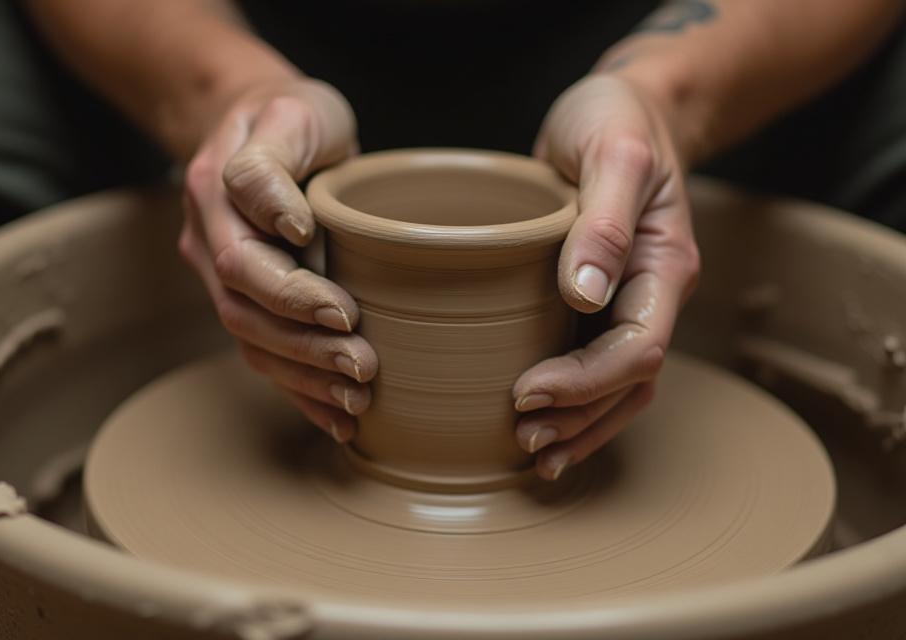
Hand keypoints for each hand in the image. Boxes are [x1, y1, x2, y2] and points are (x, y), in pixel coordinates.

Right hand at [180, 77, 376, 442]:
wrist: (257, 127)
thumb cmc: (291, 117)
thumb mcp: (294, 111)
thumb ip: (279, 157)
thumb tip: (293, 225)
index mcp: (217, 189)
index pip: (244, 249)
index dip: (290, 286)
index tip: (344, 305)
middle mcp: (208, 237)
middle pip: (244, 306)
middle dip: (305, 342)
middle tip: (363, 362)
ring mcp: (218, 275)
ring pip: (249, 339)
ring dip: (304, 375)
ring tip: (357, 397)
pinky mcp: (243, 299)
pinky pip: (262, 354)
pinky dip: (299, 392)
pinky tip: (338, 418)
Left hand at [514, 74, 700, 479]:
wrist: (622, 109)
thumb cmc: (617, 120)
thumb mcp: (612, 153)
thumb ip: (604, 219)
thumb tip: (585, 293)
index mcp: (665, 266)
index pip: (638, 350)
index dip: (585, 382)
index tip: (526, 391)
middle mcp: (652, 294)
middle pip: (628, 384)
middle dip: (577, 418)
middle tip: (521, 437)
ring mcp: (627, 301)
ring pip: (616, 388)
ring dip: (577, 424)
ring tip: (529, 449)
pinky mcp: (597, 300)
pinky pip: (595, 365)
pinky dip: (572, 402)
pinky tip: (542, 421)